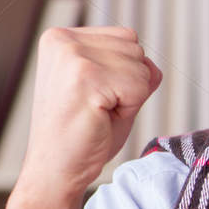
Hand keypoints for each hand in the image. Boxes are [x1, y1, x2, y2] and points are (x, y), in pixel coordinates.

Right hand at [15, 25, 162, 204]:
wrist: (55, 170)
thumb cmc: (80, 135)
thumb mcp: (109, 91)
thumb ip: (131, 70)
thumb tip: (153, 65)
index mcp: (62, 38)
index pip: (126, 38)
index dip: (124, 74)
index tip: (95, 96)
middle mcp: (63, 40)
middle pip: (136, 49)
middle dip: (129, 84)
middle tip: (98, 109)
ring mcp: (72, 55)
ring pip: (141, 66)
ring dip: (130, 97)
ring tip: (98, 113)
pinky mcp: (85, 76)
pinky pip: (139, 86)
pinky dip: (131, 108)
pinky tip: (100, 117)